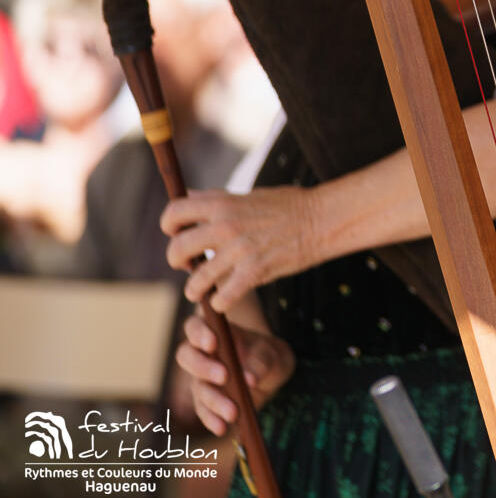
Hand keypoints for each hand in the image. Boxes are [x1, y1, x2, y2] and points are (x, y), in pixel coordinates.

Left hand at [162, 187, 320, 314]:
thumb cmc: (290, 205)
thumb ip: (217, 199)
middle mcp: (225, 225)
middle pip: (177, 249)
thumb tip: (189, 196)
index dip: (169, 226)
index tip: (178, 234)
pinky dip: (221, 303)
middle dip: (177, 262)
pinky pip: (223, 297)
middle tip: (189, 266)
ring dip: (196, 290)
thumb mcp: (249, 194)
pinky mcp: (255, 271)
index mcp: (222, 204)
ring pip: (196, 280)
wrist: (324, 219)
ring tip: (202, 291)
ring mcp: (240, 249)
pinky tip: (226, 299)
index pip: (174, 212)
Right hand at [174, 313, 294, 435]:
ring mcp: (202, 378)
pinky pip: (203, 410)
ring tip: (233, 412)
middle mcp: (203, 354)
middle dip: (202, 367)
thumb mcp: (271, 354)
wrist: (271, 375)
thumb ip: (260, 362)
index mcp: (217, 332)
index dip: (199, 333)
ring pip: (197, 387)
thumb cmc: (267, 355)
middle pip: (187, 356)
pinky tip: (222, 427)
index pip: (196, 326)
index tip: (213, 343)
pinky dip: (212, 419)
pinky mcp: (206, 400)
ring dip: (213, 400)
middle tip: (224, 376)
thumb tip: (249, 379)